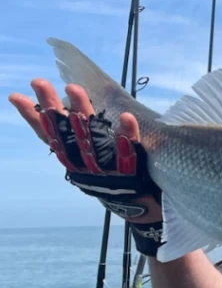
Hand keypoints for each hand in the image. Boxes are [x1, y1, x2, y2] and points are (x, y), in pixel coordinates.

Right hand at [9, 79, 164, 254]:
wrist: (139, 206)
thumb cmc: (110, 174)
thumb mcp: (85, 158)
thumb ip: (71, 137)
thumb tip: (48, 112)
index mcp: (73, 159)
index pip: (49, 136)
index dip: (33, 117)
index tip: (16, 96)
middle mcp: (84, 162)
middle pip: (67, 133)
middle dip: (53, 107)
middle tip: (40, 82)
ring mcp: (107, 166)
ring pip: (93, 138)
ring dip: (84, 113)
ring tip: (75, 89)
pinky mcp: (132, 168)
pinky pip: (130, 149)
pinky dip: (127, 134)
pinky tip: (125, 116)